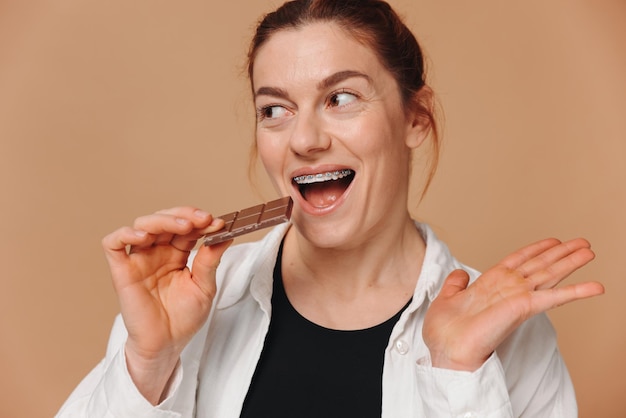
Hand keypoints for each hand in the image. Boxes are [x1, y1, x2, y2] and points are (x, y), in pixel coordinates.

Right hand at [101, 207, 231, 402]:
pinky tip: (144, 236)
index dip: (201, 222)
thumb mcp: (204, 287)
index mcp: (177, 253)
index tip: (218, 223)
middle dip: (186, 215)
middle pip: (166, 219)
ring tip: (184, 227)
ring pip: (143, 224)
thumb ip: (210, 261)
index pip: (187, 227)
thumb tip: (225, 235)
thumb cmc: (184, 317)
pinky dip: (125, 233)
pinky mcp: (122, 270)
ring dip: (164, 219)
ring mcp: (139, 259)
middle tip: (204, 220)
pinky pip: (113, 243)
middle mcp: (157, 251)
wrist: (166, 345)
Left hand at [422, 238, 603, 370]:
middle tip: (583, 242)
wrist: (446, 348)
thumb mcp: (447, 298)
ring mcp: (517, 298)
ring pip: (549, 275)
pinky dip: (575, 291)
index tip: (553, 241)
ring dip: (571, 263)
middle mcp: (508, 289)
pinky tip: (595, 286)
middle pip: (540, 265)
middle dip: (561, 253)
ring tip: (590, 251)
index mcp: (491, 284)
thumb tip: (461, 273)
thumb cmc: (444, 331)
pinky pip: (553, 297)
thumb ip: (455, 284)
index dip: (536, 249)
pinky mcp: (523, 308)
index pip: (518, 261)